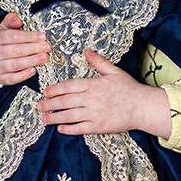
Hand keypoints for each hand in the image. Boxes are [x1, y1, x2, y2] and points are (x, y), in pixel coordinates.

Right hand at [0, 13, 51, 84]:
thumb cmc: (5, 40)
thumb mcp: (6, 27)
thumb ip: (11, 20)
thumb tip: (18, 20)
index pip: (14, 36)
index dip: (29, 36)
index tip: (42, 36)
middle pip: (16, 50)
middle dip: (34, 48)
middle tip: (47, 47)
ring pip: (15, 64)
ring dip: (32, 61)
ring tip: (44, 57)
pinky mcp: (2, 78)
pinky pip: (13, 78)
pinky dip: (23, 75)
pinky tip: (33, 70)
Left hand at [39, 49, 171, 137]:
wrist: (142, 107)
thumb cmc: (129, 88)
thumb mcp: (114, 71)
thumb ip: (98, 62)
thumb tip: (85, 51)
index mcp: (93, 84)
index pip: (69, 86)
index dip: (55, 89)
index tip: (45, 92)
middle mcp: (91, 99)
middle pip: (65, 102)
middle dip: (49, 104)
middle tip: (38, 106)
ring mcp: (94, 114)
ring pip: (69, 116)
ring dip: (54, 117)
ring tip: (44, 118)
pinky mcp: (99, 127)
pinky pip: (80, 128)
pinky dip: (69, 129)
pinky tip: (60, 129)